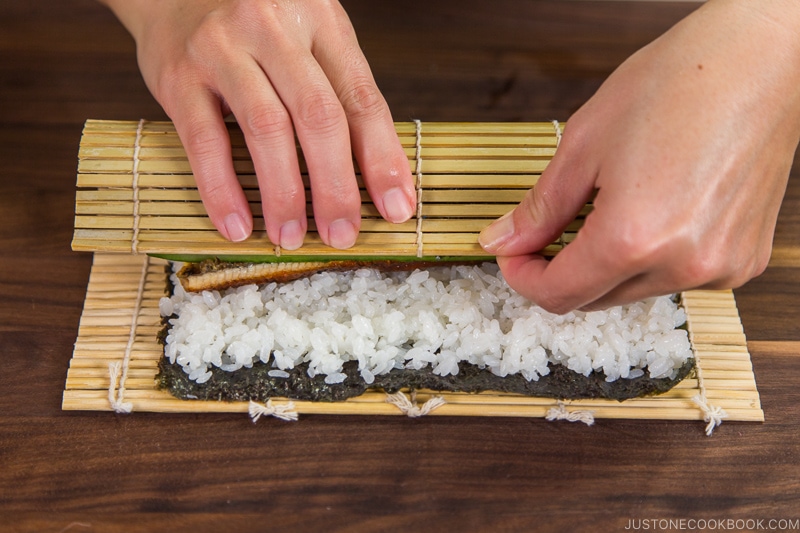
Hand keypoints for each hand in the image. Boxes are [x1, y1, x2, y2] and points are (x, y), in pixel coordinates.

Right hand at [100, 0, 415, 247]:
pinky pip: (204, 140)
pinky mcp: (178, 74)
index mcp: (321, 21)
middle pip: (319, 116)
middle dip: (336, 185)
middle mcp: (275, 28)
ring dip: (284, 193)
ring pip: (267, 128)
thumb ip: (339, 92)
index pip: (361, 98)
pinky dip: (221, 189)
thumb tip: (380, 176)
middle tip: (343, 235)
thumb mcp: (309, 37)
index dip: (383, 159)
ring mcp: (223, 48)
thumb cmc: (256, 25)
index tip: (396, 208)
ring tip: (292, 237)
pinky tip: (236, 226)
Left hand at [479, 0, 799, 312]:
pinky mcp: (743, 260)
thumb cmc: (679, 83)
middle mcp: (681, 265)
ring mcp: (719, 266)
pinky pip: (676, 277)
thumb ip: (539, 208)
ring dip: (605, 265)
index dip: (523, 277)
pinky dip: (650, 257)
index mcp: (634, 238)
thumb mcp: (584, 144)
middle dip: (560, 271)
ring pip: (634, 291)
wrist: (761, 60)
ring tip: (607, 208)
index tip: (513, 254)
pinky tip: (652, 212)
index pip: (558, 294)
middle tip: (546, 231)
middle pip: (594, 300)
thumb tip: (502, 241)